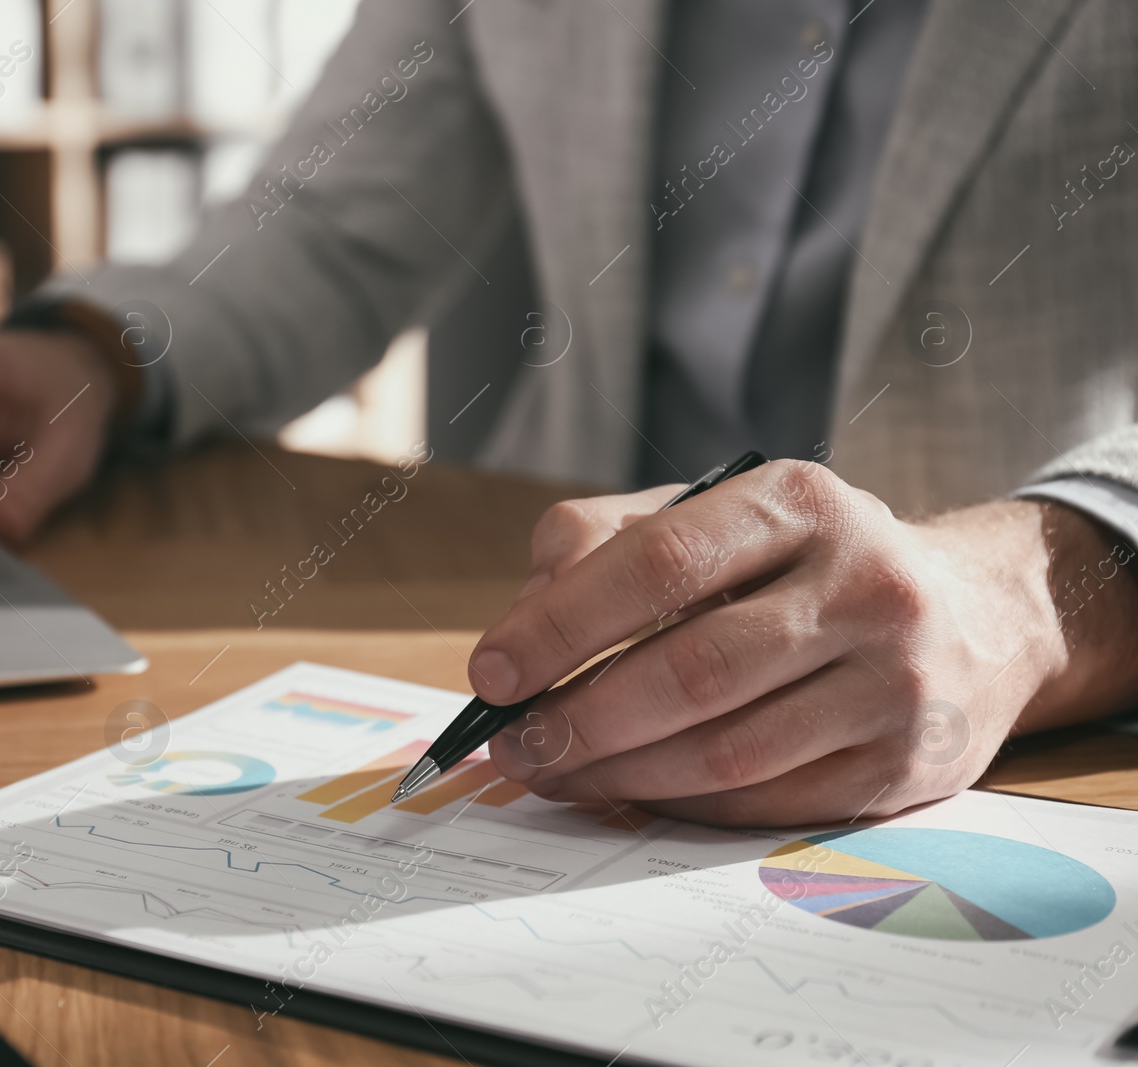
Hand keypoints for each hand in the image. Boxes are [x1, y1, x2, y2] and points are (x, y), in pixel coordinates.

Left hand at [474, 460, 1137, 825]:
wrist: (974, 617)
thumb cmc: (803, 564)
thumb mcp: (716, 515)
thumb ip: (604, 542)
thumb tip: (522, 625)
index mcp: (798, 502)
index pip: (661, 560)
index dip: (564, 623)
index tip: (493, 670)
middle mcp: (862, 582)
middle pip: (694, 668)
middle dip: (582, 717)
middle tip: (515, 745)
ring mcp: (896, 678)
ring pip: (729, 749)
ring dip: (622, 774)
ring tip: (557, 774)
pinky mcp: (908, 762)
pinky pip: (768, 802)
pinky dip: (684, 806)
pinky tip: (635, 793)